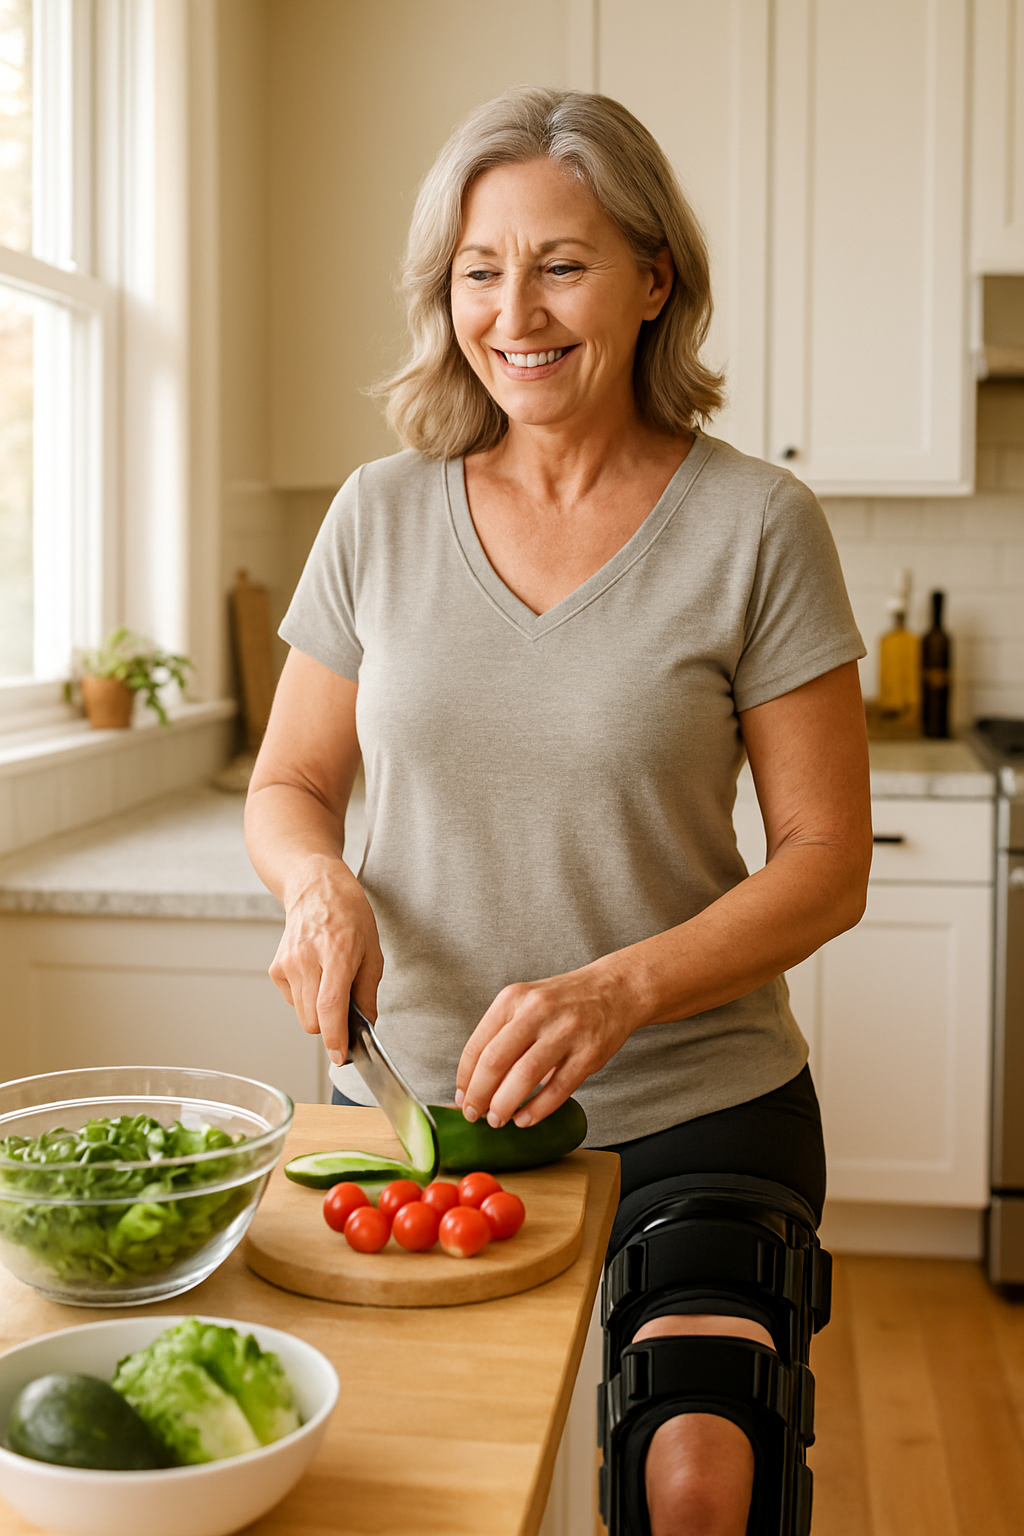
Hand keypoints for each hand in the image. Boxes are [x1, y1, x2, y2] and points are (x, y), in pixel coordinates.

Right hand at [269, 855, 382, 1063]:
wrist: (315, 888)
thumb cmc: (349, 915)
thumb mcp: (372, 950)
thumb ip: (368, 992)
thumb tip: (367, 1026)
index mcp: (337, 952)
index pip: (330, 1006)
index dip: (335, 1037)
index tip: (340, 1056)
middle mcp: (306, 959)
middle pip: (313, 1020)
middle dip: (331, 1026)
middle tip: (346, 1010)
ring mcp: (287, 964)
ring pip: (302, 1016)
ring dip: (318, 1013)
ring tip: (331, 984)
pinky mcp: (276, 968)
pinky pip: (292, 1002)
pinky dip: (306, 999)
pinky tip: (315, 975)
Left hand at [454, 962, 637, 1128]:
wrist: (614, 989)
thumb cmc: (563, 1002)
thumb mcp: (526, 1004)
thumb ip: (502, 1035)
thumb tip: (476, 1084)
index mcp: (513, 998)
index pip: (478, 1045)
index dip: (465, 1079)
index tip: (462, 1099)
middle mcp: (537, 1011)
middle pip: (495, 1062)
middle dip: (479, 1096)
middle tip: (474, 1115)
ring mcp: (566, 1031)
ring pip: (524, 1077)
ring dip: (505, 1105)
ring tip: (497, 1120)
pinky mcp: (589, 1053)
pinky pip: (558, 1089)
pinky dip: (537, 1109)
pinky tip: (525, 1119)